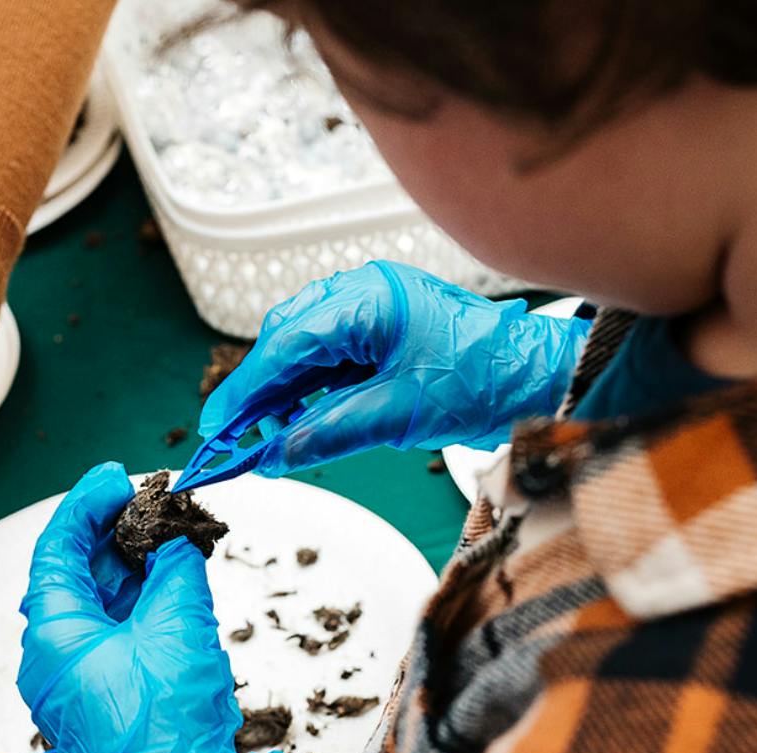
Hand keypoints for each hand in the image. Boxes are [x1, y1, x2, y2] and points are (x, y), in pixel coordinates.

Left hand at [18, 463, 300, 752]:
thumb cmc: (167, 732)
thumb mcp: (180, 626)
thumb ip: (175, 569)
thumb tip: (175, 542)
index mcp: (53, 637)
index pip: (55, 552)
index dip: (85, 507)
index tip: (114, 480)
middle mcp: (51, 661)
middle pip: (72, 577)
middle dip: (111, 536)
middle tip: (146, 504)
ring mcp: (73, 686)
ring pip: (94, 609)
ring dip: (127, 571)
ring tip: (165, 540)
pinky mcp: (99, 703)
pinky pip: (109, 640)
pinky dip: (134, 608)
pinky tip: (167, 587)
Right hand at [199, 261, 589, 474]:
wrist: (539, 377)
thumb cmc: (485, 381)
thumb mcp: (400, 415)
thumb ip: (330, 432)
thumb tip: (275, 455)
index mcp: (367, 299)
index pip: (287, 343)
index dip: (246, 388)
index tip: (218, 425)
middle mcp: (364, 294)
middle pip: (289, 339)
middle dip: (259, 392)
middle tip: (234, 440)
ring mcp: (374, 310)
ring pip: (307, 349)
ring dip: (284, 394)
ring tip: (266, 440)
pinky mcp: (385, 332)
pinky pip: (332, 358)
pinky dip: (310, 391)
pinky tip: (297, 422)